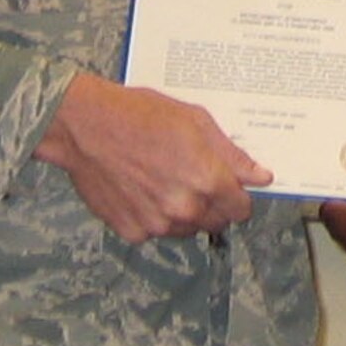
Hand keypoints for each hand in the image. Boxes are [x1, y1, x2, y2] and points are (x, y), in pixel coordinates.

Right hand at [34, 73, 270, 242]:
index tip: (229, 188)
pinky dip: (152, 216)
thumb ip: (232, 155)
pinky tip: (139, 188)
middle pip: (216, 222)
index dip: (238, 197)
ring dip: (183, 212)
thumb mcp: (195, 121)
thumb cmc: (139, 115)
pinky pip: (154, 230)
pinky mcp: (132, 231)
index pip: (241, 208)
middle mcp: (185, 208)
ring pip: (186, 229)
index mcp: (207, 179)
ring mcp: (157, 223)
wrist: (84, 125)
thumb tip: (261, 177)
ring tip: (162, 179)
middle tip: (191, 178)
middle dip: (212, 204)